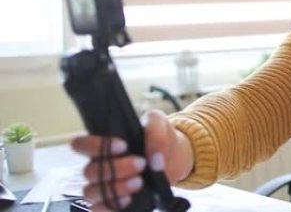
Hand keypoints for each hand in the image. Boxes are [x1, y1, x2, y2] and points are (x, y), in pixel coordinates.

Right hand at [70, 109, 192, 210]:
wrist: (174, 155)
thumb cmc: (157, 137)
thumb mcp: (159, 123)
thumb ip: (155, 133)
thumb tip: (155, 159)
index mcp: (104, 145)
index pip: (81, 145)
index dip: (94, 146)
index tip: (122, 146)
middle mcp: (100, 166)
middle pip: (90, 172)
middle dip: (116, 169)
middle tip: (141, 164)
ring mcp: (105, 186)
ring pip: (92, 192)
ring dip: (115, 189)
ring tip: (139, 183)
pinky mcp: (115, 202)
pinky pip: (99, 209)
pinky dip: (111, 206)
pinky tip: (128, 200)